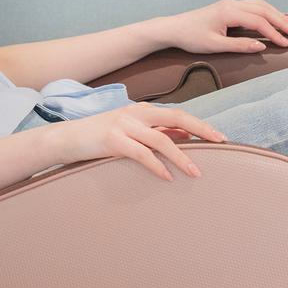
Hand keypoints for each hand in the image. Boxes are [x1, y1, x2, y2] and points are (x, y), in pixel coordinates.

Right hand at [47, 102, 227, 181]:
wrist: (68, 138)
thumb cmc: (101, 136)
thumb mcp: (131, 130)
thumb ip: (157, 132)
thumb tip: (186, 137)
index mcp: (143, 110)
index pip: (179, 114)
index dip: (200, 125)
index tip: (219, 137)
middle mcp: (136, 113)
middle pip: (176, 118)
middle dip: (200, 130)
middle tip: (219, 143)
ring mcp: (124, 125)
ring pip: (161, 139)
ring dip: (181, 157)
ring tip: (195, 173)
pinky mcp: (113, 140)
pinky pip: (141, 154)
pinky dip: (157, 166)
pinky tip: (167, 177)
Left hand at [157, 0, 287, 54]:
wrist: (174, 28)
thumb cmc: (191, 37)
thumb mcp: (215, 45)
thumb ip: (239, 45)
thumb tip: (261, 46)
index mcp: (229, 12)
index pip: (259, 22)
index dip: (275, 34)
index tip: (286, 44)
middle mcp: (232, 4)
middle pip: (264, 10)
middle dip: (281, 21)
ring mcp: (230, 3)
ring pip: (260, 5)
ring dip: (276, 14)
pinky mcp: (229, 6)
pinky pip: (253, 6)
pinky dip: (267, 11)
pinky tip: (273, 18)